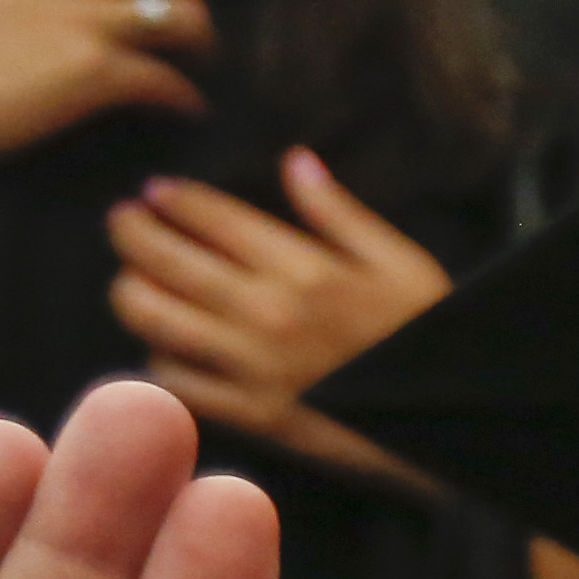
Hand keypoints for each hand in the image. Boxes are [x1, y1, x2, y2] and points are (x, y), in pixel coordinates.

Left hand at [102, 148, 451, 487]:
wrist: (455, 419)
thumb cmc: (432, 332)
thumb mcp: (401, 259)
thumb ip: (340, 211)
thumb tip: (295, 160)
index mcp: (304, 268)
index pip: (213, 218)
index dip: (174, 199)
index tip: (156, 191)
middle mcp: (266, 313)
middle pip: (167, 261)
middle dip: (132, 234)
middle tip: (123, 223)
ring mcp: (252, 367)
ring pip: (155, 319)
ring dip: (130, 292)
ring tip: (132, 280)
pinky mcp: (251, 415)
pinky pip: (176, 383)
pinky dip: (158, 361)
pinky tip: (163, 347)